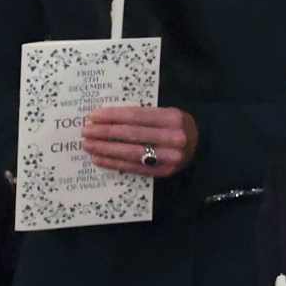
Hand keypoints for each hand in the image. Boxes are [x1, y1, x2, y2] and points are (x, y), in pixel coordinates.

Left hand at [81, 106, 198, 177]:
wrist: (200, 144)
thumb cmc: (175, 125)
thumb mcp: (165, 112)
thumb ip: (142, 114)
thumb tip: (105, 116)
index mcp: (172, 118)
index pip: (136, 116)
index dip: (112, 116)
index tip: (93, 115)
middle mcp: (173, 138)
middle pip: (131, 134)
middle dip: (105, 132)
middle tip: (85, 131)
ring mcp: (168, 158)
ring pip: (130, 153)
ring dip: (105, 149)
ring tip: (87, 145)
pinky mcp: (163, 172)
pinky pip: (133, 167)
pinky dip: (113, 163)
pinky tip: (98, 159)